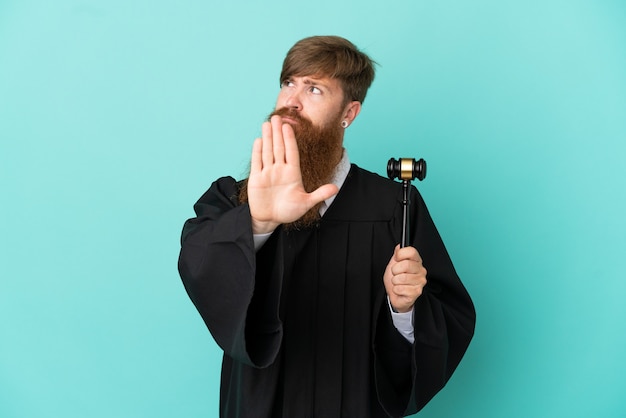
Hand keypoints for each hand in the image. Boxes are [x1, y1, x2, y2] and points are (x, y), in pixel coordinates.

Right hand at [247, 115, 338, 233]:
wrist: (270, 219)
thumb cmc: (288, 211)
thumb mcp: (306, 203)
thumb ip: (319, 194)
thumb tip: (336, 188)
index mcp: (292, 173)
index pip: (291, 152)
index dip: (290, 139)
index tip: (289, 126)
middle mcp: (280, 170)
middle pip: (279, 147)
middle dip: (278, 132)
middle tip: (277, 117)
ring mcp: (268, 173)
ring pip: (268, 151)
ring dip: (268, 137)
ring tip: (267, 123)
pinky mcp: (256, 179)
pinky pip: (257, 162)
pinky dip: (257, 152)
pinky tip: (259, 140)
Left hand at [383, 245, 426, 312]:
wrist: (396, 295)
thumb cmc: (396, 280)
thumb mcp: (394, 264)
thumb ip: (397, 254)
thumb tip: (399, 246)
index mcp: (416, 261)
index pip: (411, 251)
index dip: (400, 254)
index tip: (397, 259)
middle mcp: (421, 270)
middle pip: (406, 264)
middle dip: (395, 270)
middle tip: (395, 274)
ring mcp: (420, 281)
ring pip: (402, 278)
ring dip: (395, 281)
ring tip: (397, 282)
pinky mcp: (417, 292)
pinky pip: (400, 288)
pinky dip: (395, 289)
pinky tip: (399, 290)